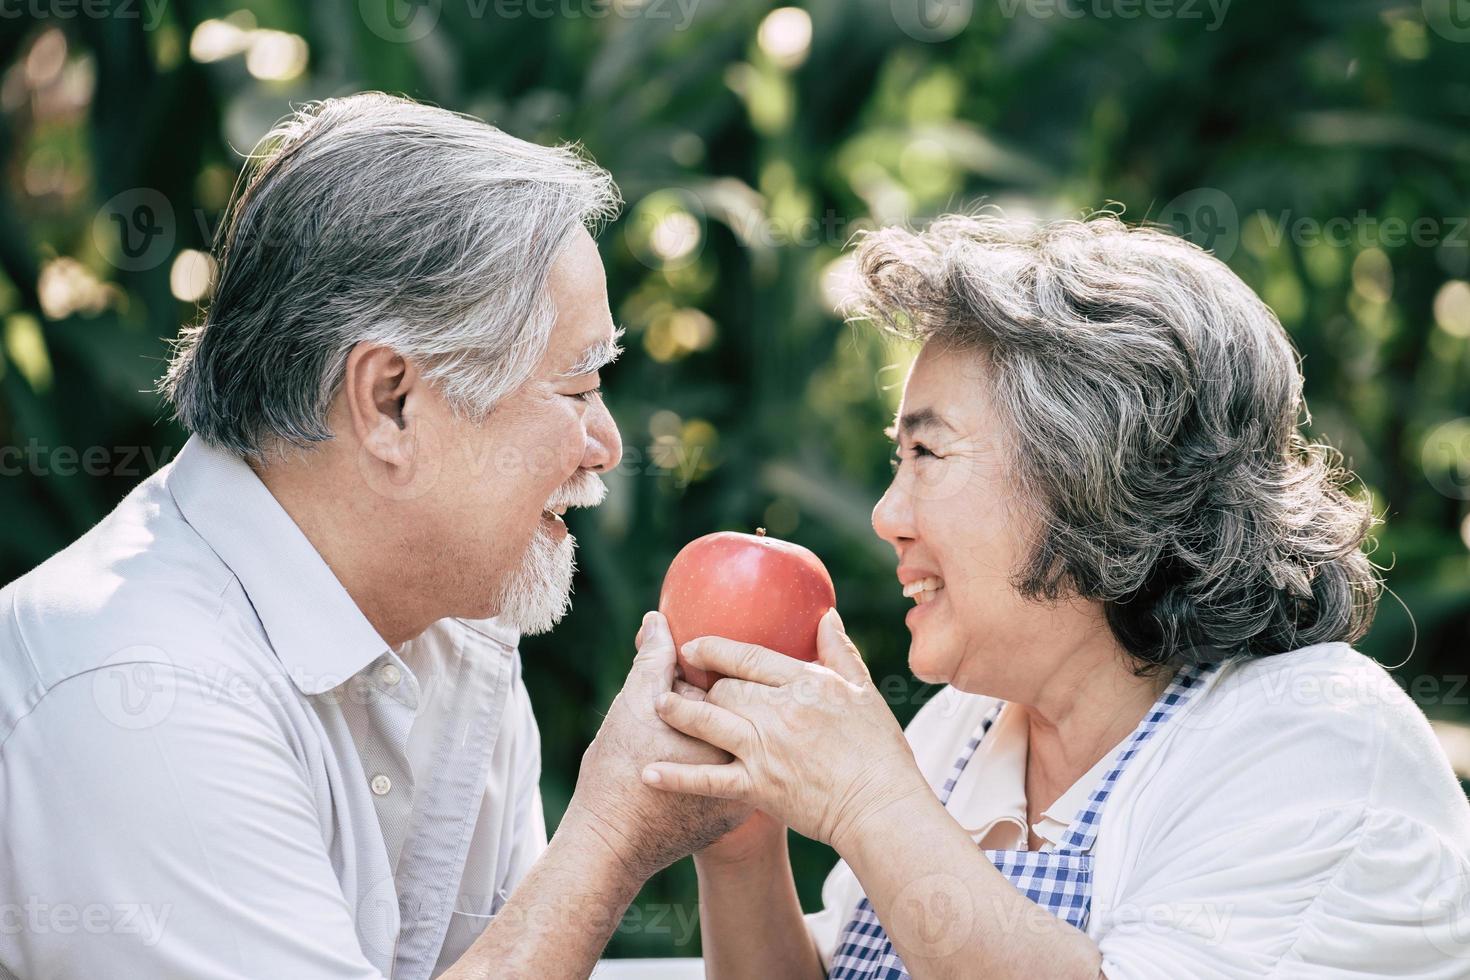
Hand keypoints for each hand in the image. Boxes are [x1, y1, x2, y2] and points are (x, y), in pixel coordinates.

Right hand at [561, 612, 752, 882]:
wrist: (611, 845)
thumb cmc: (616, 773)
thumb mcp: (632, 706)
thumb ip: (652, 659)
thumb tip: (657, 619)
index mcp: (723, 727)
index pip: (734, 681)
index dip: (711, 666)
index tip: (695, 664)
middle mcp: (743, 760)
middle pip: (747, 713)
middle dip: (729, 699)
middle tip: (696, 697)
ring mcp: (745, 791)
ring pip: (746, 746)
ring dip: (736, 731)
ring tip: (700, 728)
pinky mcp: (736, 814)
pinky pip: (743, 777)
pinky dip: (732, 762)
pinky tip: (709, 754)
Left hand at [640, 608, 930, 854]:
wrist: (879, 807)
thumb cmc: (879, 749)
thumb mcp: (863, 692)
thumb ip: (839, 652)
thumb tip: (825, 615)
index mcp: (806, 684)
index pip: (750, 657)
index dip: (715, 649)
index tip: (693, 646)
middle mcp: (780, 713)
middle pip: (724, 689)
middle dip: (699, 685)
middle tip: (678, 681)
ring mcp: (765, 750)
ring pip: (710, 722)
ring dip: (679, 713)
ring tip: (659, 706)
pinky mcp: (758, 788)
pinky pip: (709, 779)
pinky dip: (676, 776)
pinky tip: (649, 771)